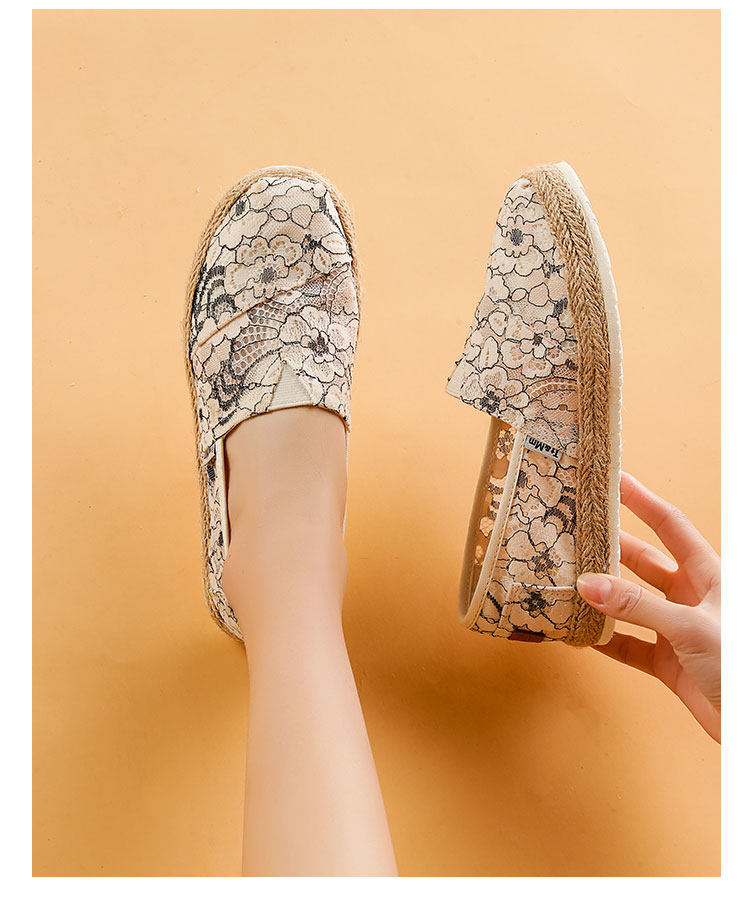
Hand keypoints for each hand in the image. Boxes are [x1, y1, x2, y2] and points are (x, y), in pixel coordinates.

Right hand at [576, 472, 720, 741]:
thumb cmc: (740, 665)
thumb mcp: (691, 626)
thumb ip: (638, 606)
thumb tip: (588, 585)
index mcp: (709, 574)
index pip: (670, 525)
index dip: (642, 500)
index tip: (614, 480)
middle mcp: (692, 596)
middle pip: (643, 562)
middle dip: (610, 548)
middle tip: (576, 534)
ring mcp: (678, 629)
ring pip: (631, 604)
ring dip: (602, 597)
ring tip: (568, 582)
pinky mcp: (669, 663)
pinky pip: (628, 645)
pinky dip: (605, 640)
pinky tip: (582, 633)